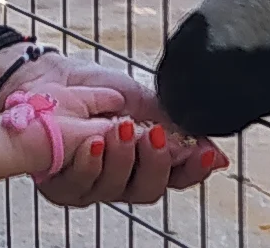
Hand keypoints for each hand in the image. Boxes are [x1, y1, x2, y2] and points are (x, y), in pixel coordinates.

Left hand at [0, 85, 224, 192]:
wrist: (52, 78)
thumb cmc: (97, 91)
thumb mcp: (144, 102)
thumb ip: (177, 128)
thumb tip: (217, 155)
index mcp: (147, 163)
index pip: (178, 179)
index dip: (193, 171)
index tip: (201, 153)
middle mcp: (123, 181)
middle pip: (150, 191)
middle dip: (155, 163)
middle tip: (155, 134)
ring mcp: (93, 187)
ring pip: (116, 191)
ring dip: (122, 158)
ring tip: (120, 127)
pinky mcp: (63, 188)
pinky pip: (81, 187)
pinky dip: (90, 164)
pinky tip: (93, 142)